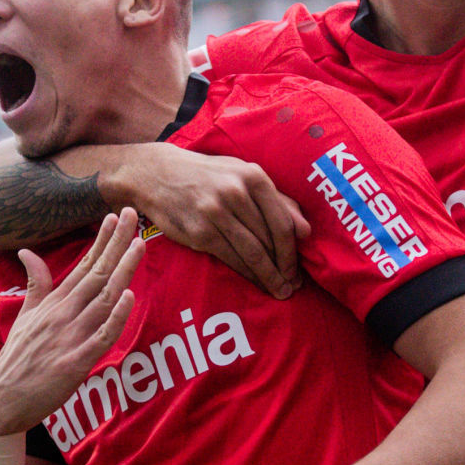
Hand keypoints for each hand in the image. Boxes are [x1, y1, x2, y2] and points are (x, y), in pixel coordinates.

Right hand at [0, 210, 144, 436]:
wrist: (2, 399)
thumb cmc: (17, 357)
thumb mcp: (25, 315)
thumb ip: (35, 283)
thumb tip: (28, 252)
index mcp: (53, 302)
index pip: (83, 265)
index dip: (102, 241)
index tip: (116, 217)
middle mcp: (63, 314)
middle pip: (97, 273)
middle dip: (117, 243)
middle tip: (134, 213)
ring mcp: (70, 337)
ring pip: (103, 299)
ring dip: (123, 271)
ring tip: (139, 245)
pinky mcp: (75, 362)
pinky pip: (101, 336)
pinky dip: (115, 316)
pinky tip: (128, 296)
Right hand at [114, 145, 308, 298]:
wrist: (158, 174)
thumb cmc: (209, 176)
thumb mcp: (242, 175)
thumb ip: (277, 200)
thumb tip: (306, 231)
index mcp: (253, 176)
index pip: (282, 222)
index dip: (293, 251)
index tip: (298, 269)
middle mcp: (236, 193)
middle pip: (269, 240)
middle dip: (284, 268)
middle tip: (292, 287)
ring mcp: (216, 212)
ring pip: (251, 252)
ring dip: (268, 276)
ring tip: (279, 290)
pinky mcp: (199, 231)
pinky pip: (230, 258)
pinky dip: (246, 274)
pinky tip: (255, 282)